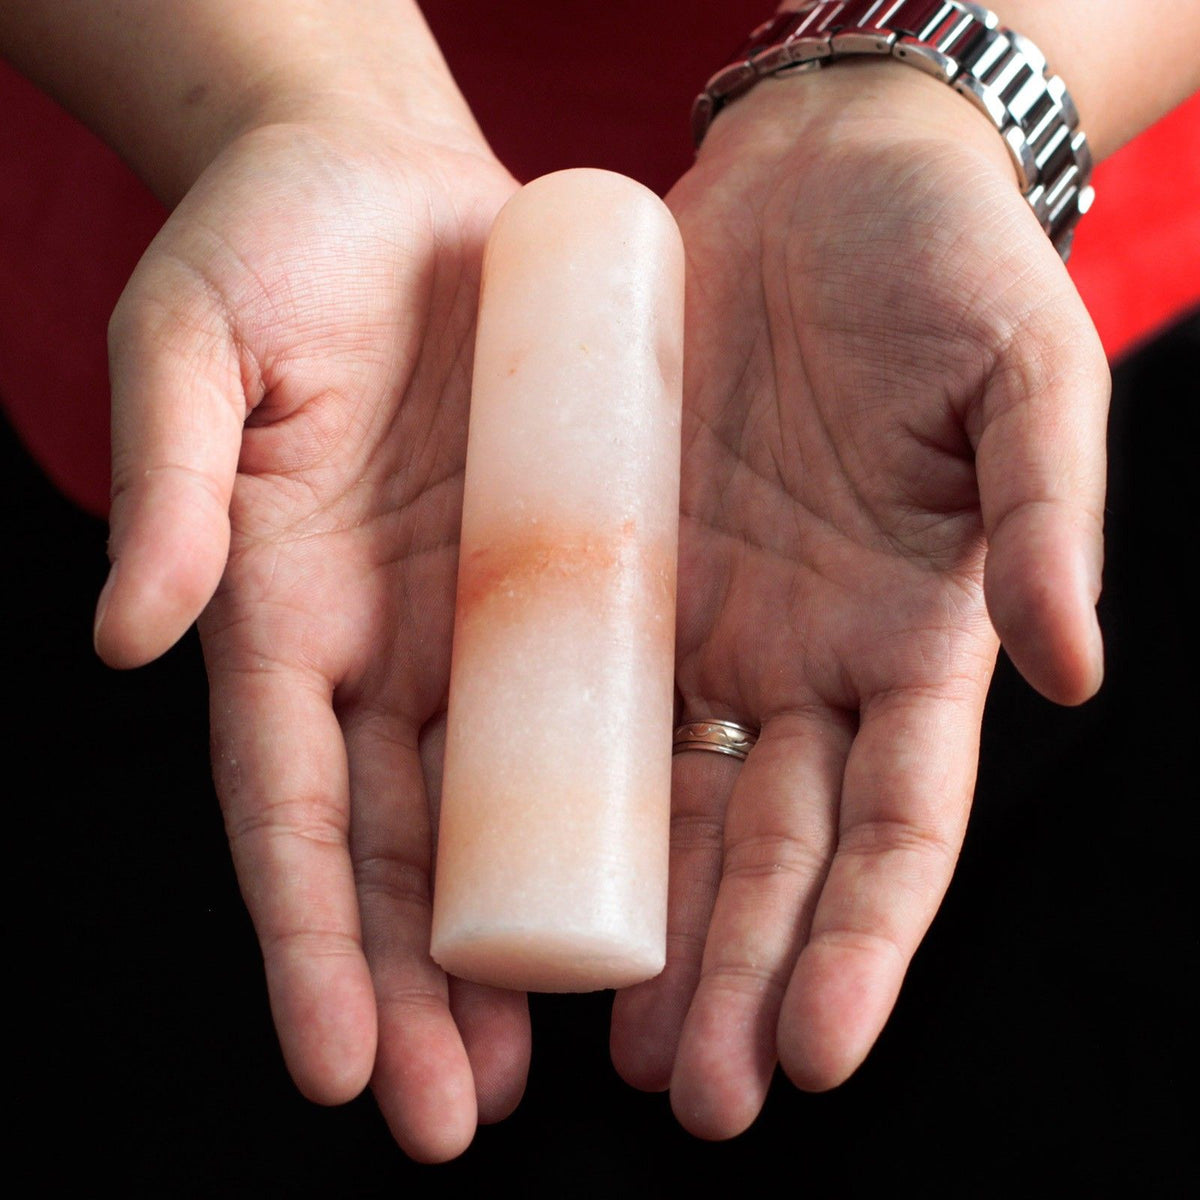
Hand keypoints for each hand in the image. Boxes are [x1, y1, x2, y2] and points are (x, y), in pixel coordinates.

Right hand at [94, 110, 525, 1160]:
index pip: (287, 806)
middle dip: (421, 986)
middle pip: (399, 847)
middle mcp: (391, 645)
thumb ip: (172, 482)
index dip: (307, 935)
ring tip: (562, 1057)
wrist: (389, 185)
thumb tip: (130, 627)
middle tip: (463, 1113)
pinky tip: (662, 890)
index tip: (339, 1062)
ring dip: (529, 933)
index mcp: (285, 612)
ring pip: (508, 808)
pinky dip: (625, 801)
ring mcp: (487, 618)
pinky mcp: (578, 568)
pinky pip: (608, 699)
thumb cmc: (272, 251)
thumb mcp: (195, 345)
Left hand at [610, 61, 1108, 1136]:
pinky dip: (548, 788)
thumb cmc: (946, 262)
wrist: (820, 178)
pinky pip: (571, 690)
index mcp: (913, 639)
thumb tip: (1076, 669)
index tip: (815, 1046)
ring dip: (640, 919)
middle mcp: (802, 659)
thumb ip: (1046, 517)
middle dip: (736, 968)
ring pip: (666, 801)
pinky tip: (508, 869)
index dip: (862, 938)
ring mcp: (702, 622)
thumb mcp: (1025, 372)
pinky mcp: (612, 565)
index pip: (895, 824)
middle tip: (692, 1089)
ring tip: (602, 1035)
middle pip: (769, 845)